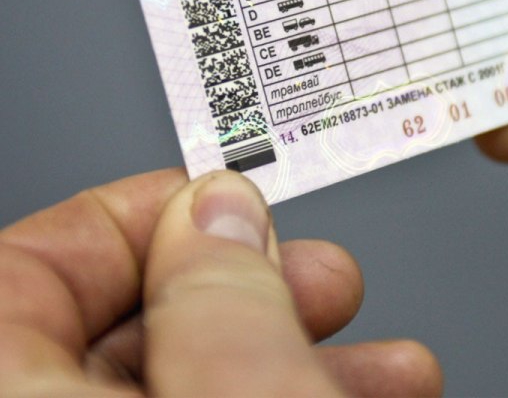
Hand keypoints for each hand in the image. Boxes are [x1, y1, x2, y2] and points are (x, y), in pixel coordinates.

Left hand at [0, 168, 441, 396]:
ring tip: (394, 368)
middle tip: (329, 280)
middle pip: (123, 334)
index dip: (135, 219)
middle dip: (250, 291)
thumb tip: (220, 211)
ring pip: (185, 388)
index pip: (21, 273)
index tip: (225, 204)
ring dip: (293, 356)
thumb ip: (222, 299)